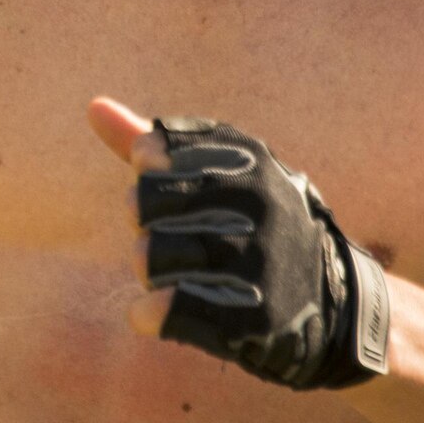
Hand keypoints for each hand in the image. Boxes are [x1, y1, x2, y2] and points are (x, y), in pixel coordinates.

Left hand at [87, 97, 390, 390]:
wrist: (332, 301)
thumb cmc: (252, 224)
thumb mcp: (217, 173)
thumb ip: (151, 143)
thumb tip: (92, 106)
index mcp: (248, 159)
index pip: (152, 152)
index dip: (150, 176)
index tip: (172, 187)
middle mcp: (257, 202)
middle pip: (141, 205)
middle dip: (145, 227)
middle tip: (174, 237)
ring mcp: (257, 259)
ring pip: (148, 259)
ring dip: (151, 273)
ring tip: (179, 274)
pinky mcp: (252, 316)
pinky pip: (166, 311)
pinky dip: (149, 315)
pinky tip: (156, 313)